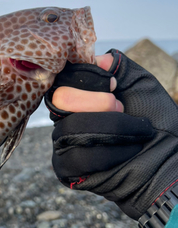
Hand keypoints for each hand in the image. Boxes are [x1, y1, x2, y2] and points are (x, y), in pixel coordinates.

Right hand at [44, 49, 177, 226]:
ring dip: (109, 128)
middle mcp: (66, 115)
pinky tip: (124, 153)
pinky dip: (107, 153)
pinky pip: (75, 156)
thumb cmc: (157, 123)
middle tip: (122, 109)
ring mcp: (63, 142)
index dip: (87, 80)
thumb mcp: (141, 84)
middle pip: (61, 98)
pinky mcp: (66, 168)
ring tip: (131, 133)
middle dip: (98, 104)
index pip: (64, 77)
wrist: (168, 160)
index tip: (115, 85)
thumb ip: (118, 66)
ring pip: (70, 128)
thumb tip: (94, 58)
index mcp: (79, 95)